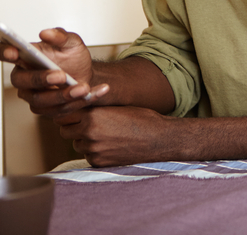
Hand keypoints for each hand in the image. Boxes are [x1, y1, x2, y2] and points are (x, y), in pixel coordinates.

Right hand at [5, 28, 108, 116]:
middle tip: (61, 75)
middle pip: (22, 82)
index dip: (5, 53)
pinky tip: (92, 93)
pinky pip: (58, 109)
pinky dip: (78, 102)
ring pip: (41, 101)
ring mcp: (34, 95)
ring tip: (83, 88)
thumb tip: (46, 33)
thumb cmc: (73, 57)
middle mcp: (25, 78)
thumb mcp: (72, 42)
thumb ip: (60, 36)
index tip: (14, 52)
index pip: (6, 54)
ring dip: (64, 95)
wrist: (87, 74)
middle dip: (41, 79)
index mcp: (25, 58)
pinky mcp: (47, 109)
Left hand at [54, 106, 174, 166]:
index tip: (75, 115)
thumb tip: (78, 110)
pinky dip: (95, 152)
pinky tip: (112, 147)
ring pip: (77, 144)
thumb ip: (96, 110)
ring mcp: (93, 149)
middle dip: (74, 128)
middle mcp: (89, 132)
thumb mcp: (117, 107)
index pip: (64, 116)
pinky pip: (88, 156)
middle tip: (88, 126)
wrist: (160, 139)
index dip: (69, 115)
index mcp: (93, 115)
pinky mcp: (98, 162)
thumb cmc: (142, 119)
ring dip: (85, 141)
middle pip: (65, 131)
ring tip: (105, 136)